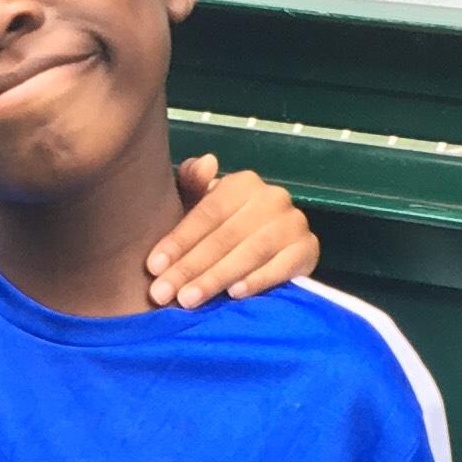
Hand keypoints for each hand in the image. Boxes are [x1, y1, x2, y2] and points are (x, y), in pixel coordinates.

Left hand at [146, 155, 322, 304]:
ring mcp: (293, 222)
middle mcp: (272, 198)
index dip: (179, 240)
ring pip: (251, 252)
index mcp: (242, 183)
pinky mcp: (308, 248)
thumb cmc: (222, 229)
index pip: (207, 213)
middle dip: (190, 267)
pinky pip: (283, 266)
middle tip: (163, 293)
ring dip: (217, 277)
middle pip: (225, 236)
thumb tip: (207, 162)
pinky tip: (234, 294)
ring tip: (189, 299)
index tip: (153, 267)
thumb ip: (192, 184)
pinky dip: (259, 280)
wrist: (270, 250)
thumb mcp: (201, 206)